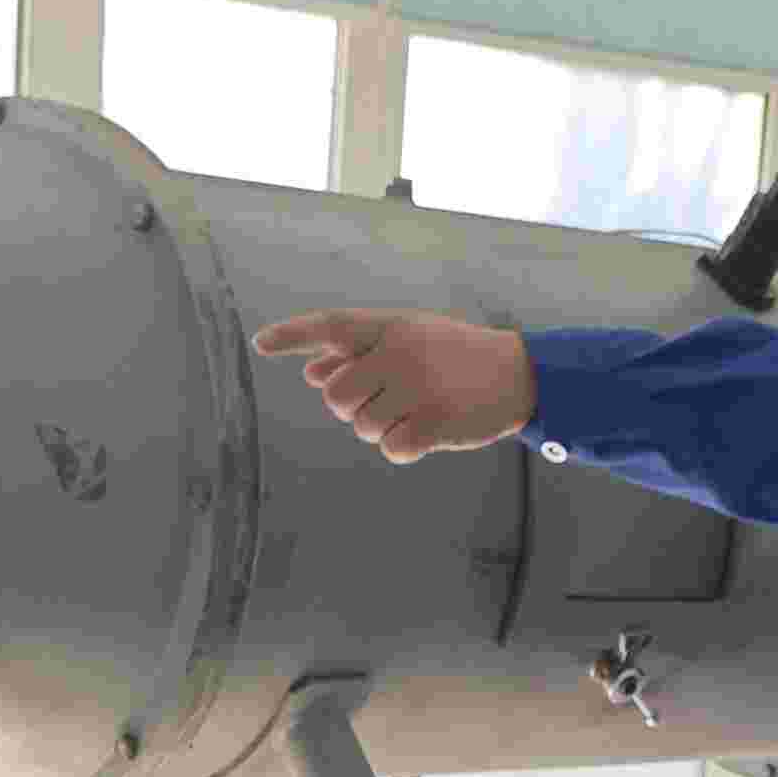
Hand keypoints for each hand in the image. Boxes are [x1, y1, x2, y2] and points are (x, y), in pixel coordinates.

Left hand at [252, 307, 536, 464]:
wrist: (517, 374)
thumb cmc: (452, 356)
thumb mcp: (408, 342)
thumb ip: (358, 355)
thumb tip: (311, 373)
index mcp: (390, 327)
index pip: (331, 326)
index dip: (293, 334)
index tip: (260, 344)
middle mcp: (400, 354)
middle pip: (337, 396)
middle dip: (351, 407)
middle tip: (386, 399)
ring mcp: (418, 388)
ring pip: (363, 427)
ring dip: (382, 429)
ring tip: (414, 410)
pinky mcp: (436, 423)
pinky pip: (392, 449)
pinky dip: (405, 448)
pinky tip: (428, 431)